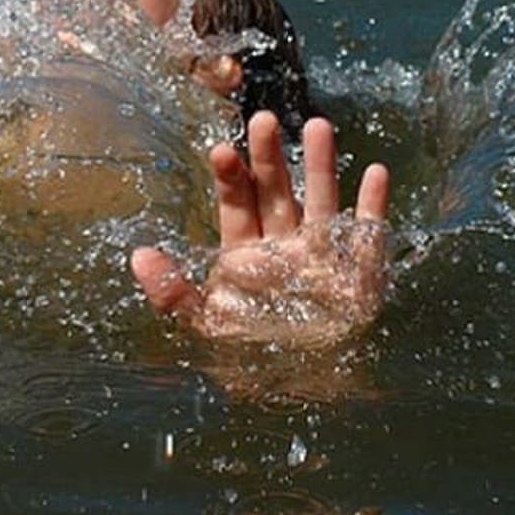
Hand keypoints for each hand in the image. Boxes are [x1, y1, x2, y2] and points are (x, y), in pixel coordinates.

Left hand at [131, 111, 390, 345]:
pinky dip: (373, 206)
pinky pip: (368, 232)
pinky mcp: (359, 272)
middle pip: (276, 191)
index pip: (236, 205)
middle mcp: (285, 246)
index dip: (230, 176)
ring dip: (320, 164)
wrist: (303, 395)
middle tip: (261, 118)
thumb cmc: (251, 358)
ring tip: (317, 124)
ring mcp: (323, 254)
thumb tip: (139, 255)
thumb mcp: (205, 327)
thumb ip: (172, 293)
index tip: (220, 149)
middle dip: (269, 156)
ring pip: (321, 199)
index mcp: (247, 254)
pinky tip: (376, 173)